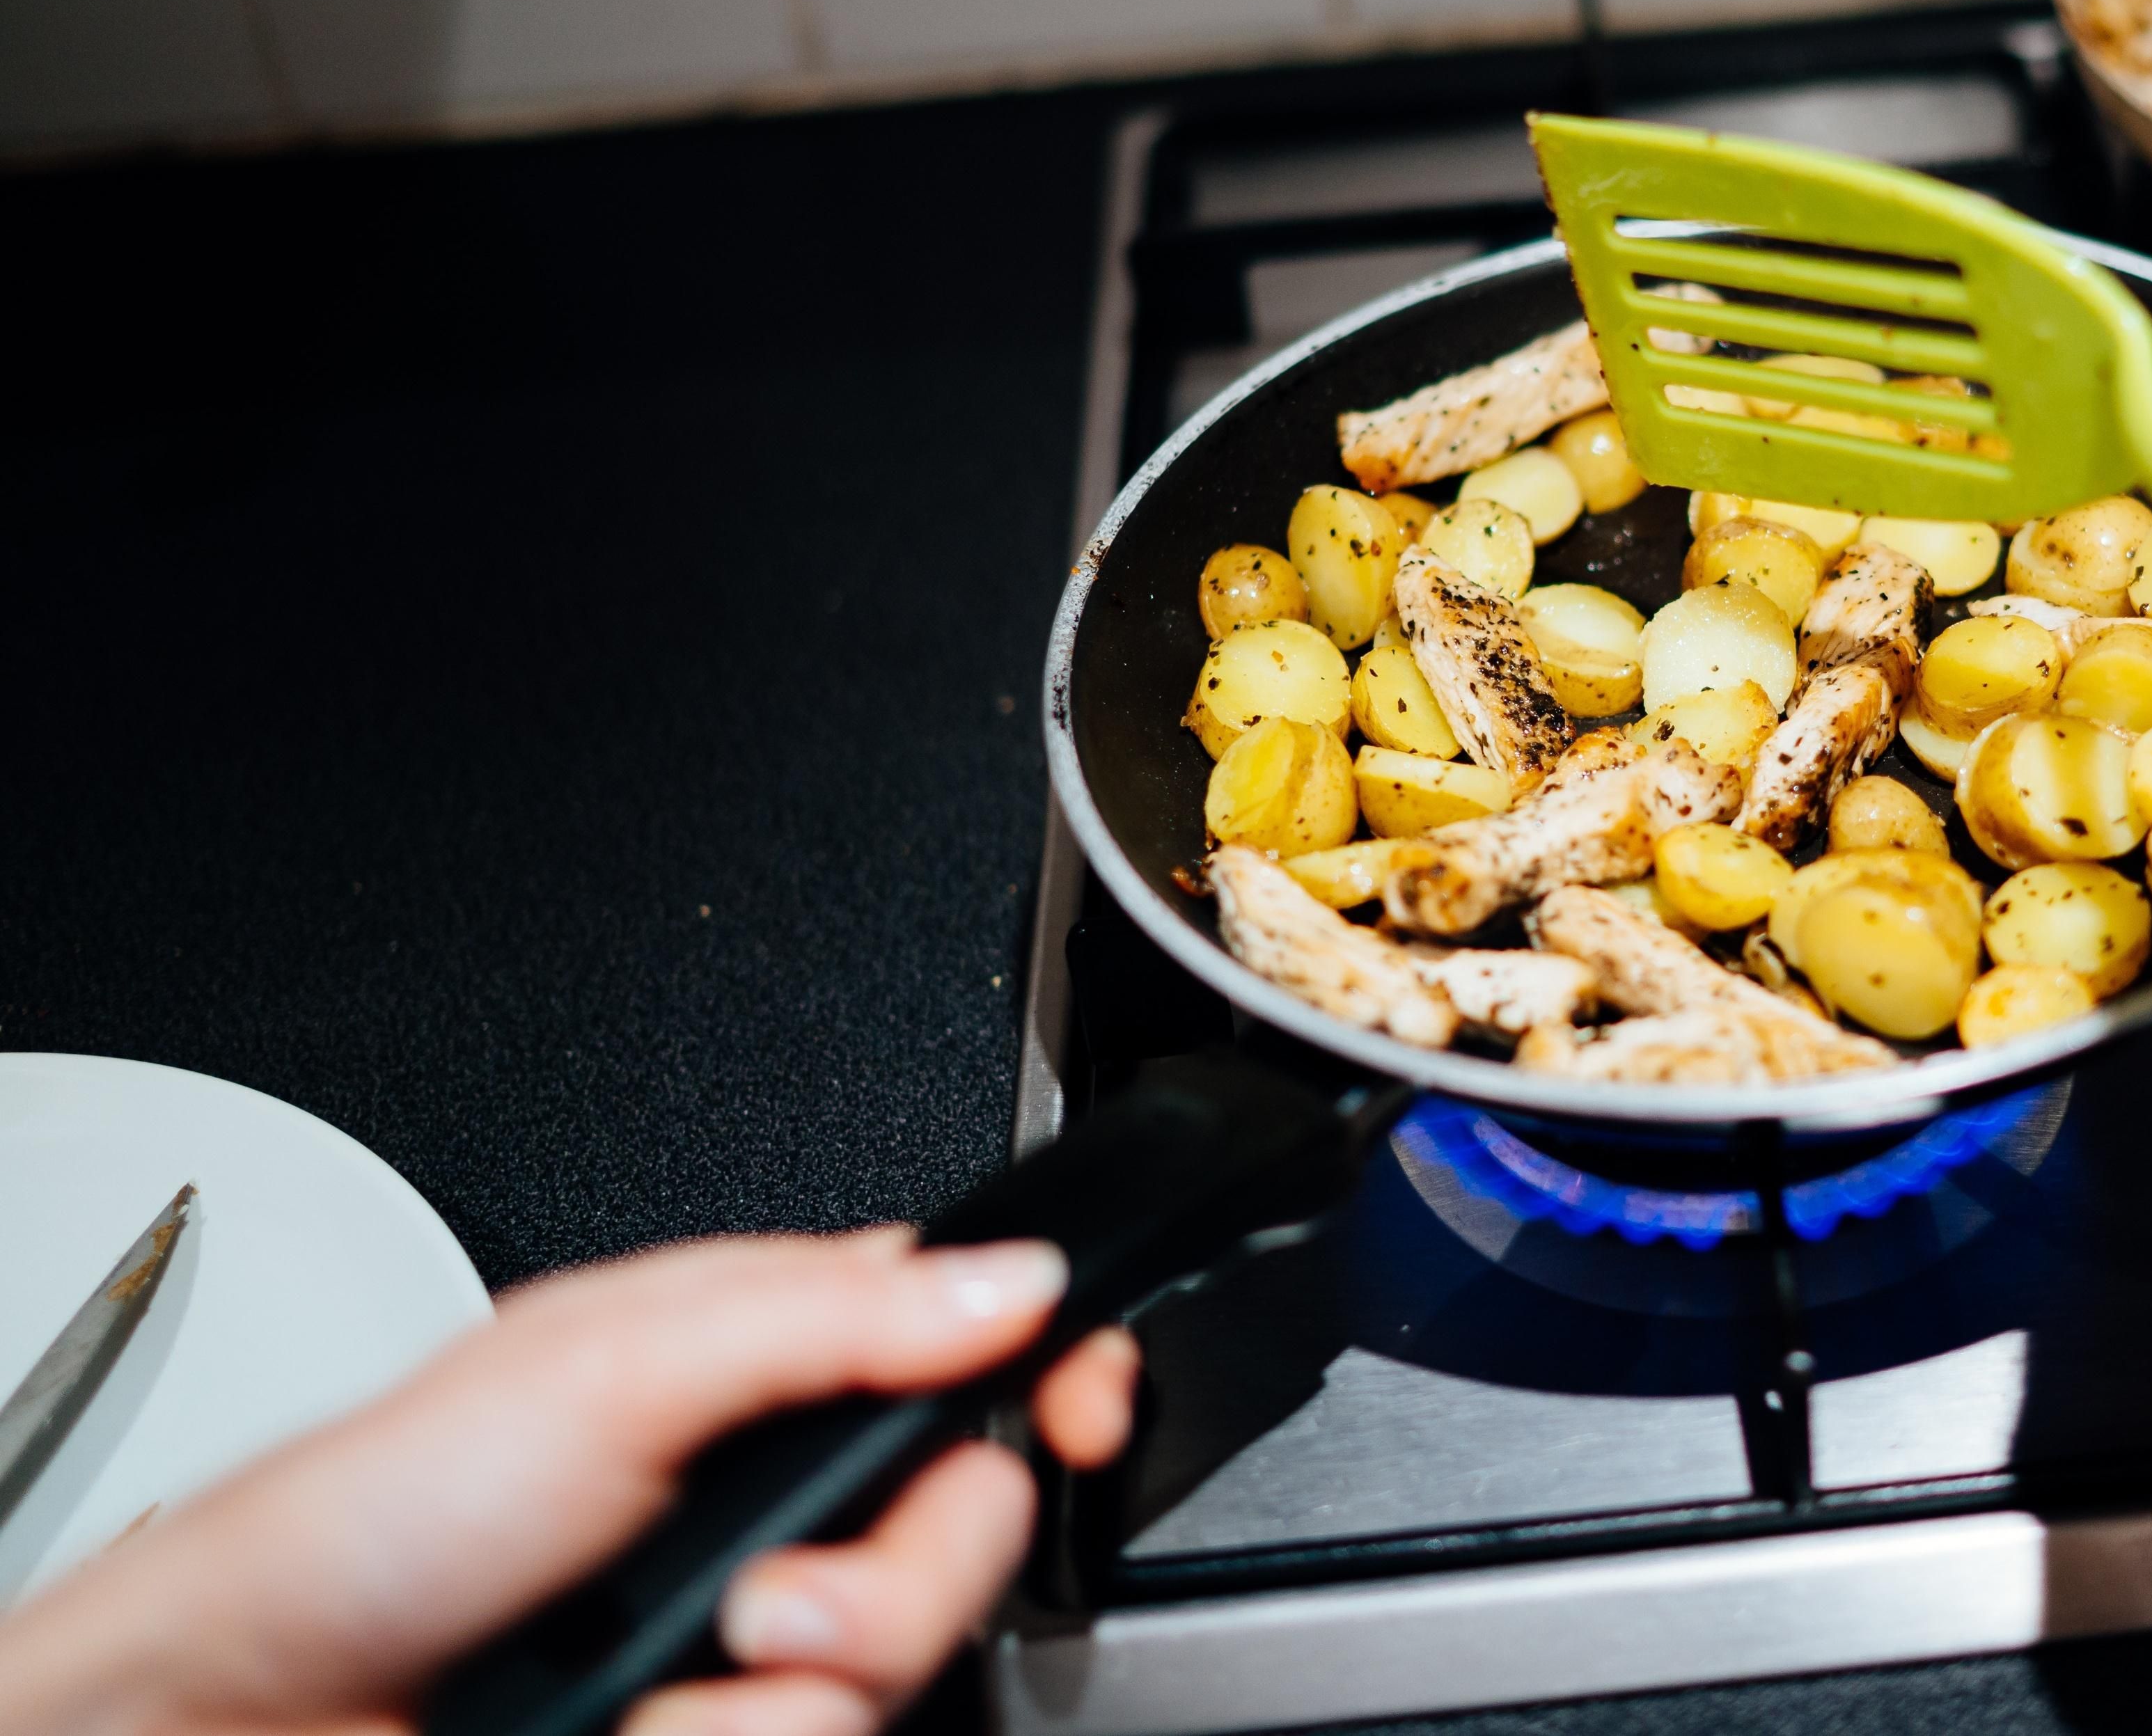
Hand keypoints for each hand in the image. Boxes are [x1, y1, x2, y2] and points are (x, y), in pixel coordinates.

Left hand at [0, 1228, 1140, 1735]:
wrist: (253, 1715)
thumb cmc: (378, 1515)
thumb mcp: (611, 1362)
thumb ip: (831, 1314)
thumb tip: (1016, 1276)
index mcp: (768, 1358)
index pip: (984, 1341)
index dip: (1060, 1372)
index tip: (1082, 1408)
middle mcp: (780, 1496)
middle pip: (975, 1520)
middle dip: (897, 1573)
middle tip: (777, 1589)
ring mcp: (757, 1632)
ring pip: (907, 1659)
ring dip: (796, 1678)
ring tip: (684, 1658)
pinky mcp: (729, 1728)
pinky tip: (639, 1717)